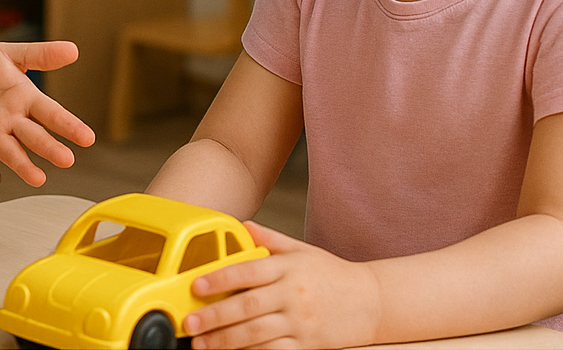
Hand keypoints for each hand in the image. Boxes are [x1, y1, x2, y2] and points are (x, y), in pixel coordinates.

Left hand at [0, 41, 94, 186]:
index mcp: (26, 100)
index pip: (51, 114)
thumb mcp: (10, 55)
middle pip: (34, 136)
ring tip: (38, 179)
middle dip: (49, 148)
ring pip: (10, 151)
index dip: (68, 125)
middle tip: (66, 160)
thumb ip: (40, 55)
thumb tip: (74, 50)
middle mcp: (12, 121)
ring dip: (23, 165)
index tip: (87, 138)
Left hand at [186, 222, 379, 348]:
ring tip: (202, 344)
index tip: (196, 287)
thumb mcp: (302, 250)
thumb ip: (271, 239)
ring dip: (226, 341)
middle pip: (248, 307)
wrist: (372, 301)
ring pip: (258, 334)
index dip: (220, 279)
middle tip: (190, 324)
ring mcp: (301, 322)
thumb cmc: (332, 274)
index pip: (248, 271)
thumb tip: (242, 225)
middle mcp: (293, 295)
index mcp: (289, 268)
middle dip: (215, 317)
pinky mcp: (308, 345)